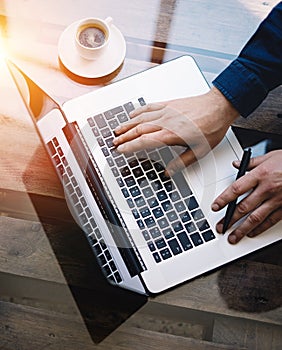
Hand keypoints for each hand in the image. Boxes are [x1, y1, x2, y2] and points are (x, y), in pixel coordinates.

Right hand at [113, 87, 238, 174]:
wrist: (219, 107)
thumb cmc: (212, 127)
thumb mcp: (199, 151)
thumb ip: (182, 162)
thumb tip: (169, 171)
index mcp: (170, 135)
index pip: (143, 141)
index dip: (129, 146)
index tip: (121, 150)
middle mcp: (165, 122)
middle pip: (138, 129)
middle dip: (124, 137)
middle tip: (114, 142)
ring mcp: (166, 111)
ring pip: (140, 118)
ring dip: (127, 124)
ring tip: (117, 130)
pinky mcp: (169, 104)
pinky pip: (149, 106)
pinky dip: (139, 110)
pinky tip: (133, 113)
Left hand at [212, 150, 281, 243]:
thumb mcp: (271, 156)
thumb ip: (251, 162)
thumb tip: (236, 164)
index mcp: (261, 175)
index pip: (236, 189)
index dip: (223, 199)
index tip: (215, 207)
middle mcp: (267, 189)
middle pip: (243, 207)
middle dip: (229, 219)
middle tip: (221, 227)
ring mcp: (277, 200)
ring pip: (256, 218)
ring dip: (242, 229)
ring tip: (233, 236)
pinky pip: (271, 220)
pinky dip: (260, 228)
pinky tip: (252, 233)